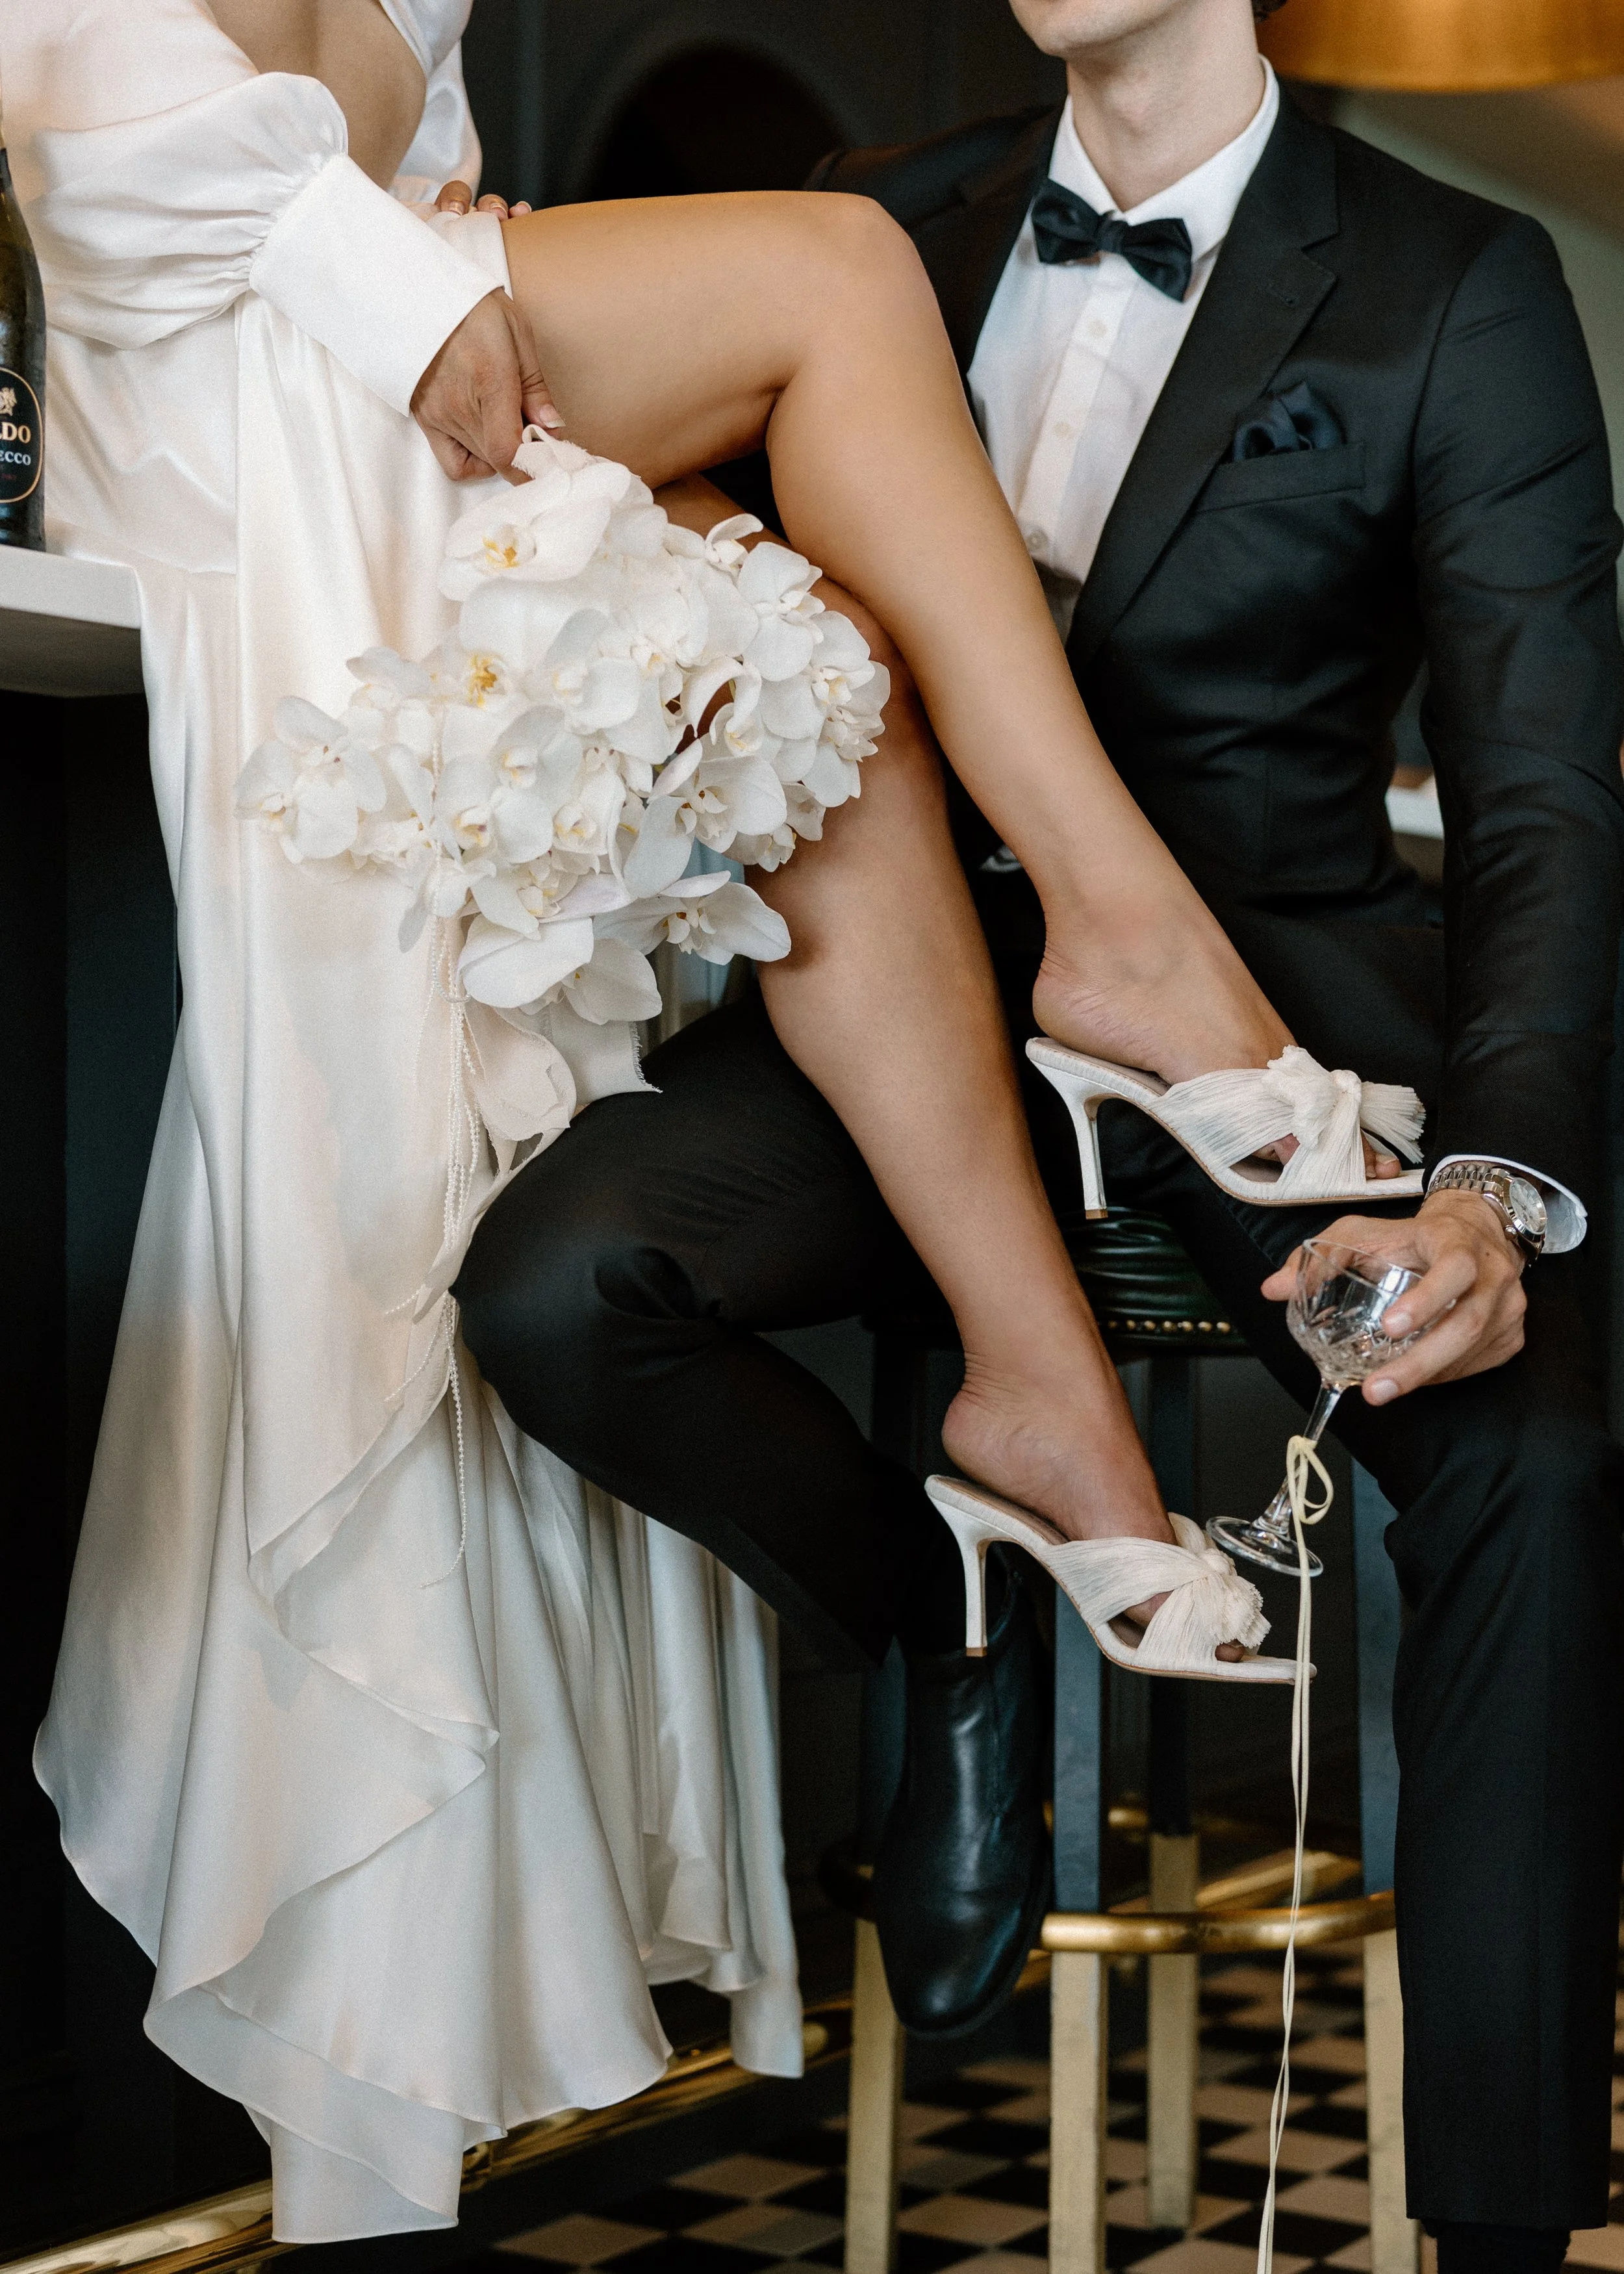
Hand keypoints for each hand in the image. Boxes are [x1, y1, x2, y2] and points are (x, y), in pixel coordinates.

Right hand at [412, 183, 557, 480]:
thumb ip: (536, 387)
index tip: (551, 455)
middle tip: (537, 434)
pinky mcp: (425, 420)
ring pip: (481, 461)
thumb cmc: (472, 309)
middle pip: (500, 461)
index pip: (509, 452)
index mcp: (490, 381)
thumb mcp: (516, 334)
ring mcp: (440, 417)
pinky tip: (485, 442)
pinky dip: (474, 463)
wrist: (417, 292)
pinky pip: (453, 463)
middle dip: (526, 457)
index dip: (533, 465)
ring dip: (502, 454)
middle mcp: (460, 407)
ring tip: (510, 426)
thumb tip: (554, 428)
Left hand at [1260, 1190, 1526, 1403]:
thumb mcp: (1363, 1233)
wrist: (1475, 1230)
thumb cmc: (1414, 1236)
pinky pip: (1478, 1363)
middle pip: (1465, 1324)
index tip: (1389, 1328)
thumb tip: (1271, 1288)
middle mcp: (1493, 1274)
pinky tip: (1417, 1377)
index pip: (1453, 1268)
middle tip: (1376, 1389)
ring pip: (1473, 1349)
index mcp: (1458, 1242)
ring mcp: (1509, 1306)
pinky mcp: (1512, 1332)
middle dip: (1419, 1363)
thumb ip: (1319, 1257)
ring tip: (1384, 1389)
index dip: (1426, 1300)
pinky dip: (1445, 1375)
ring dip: (1427, 1376)